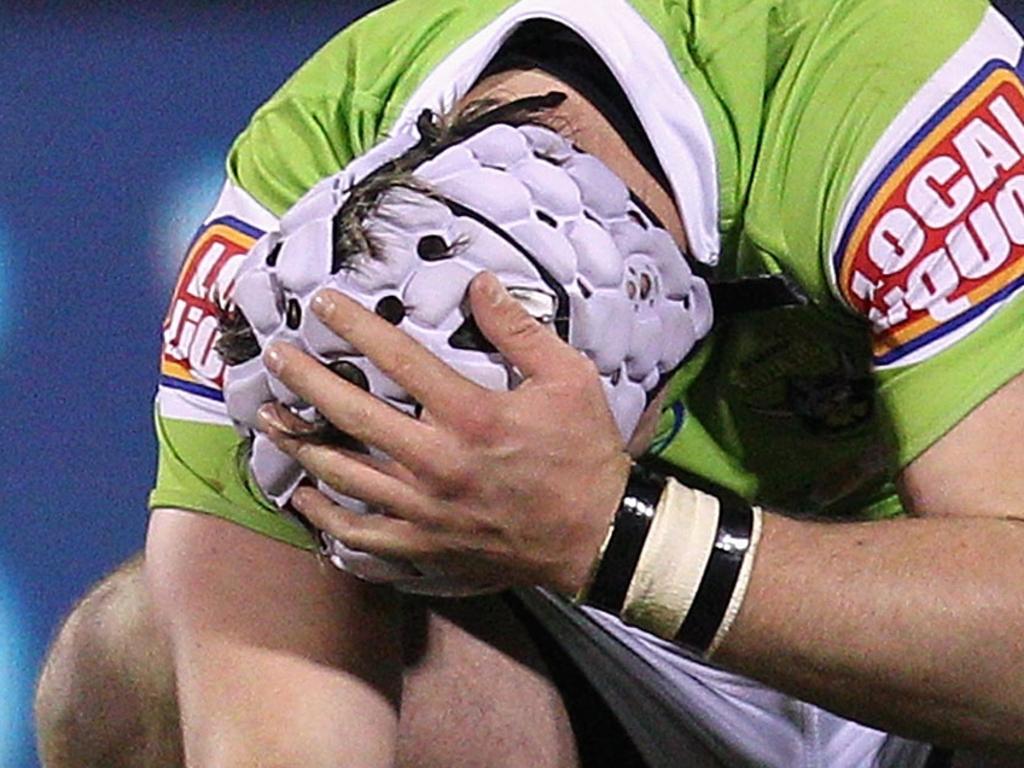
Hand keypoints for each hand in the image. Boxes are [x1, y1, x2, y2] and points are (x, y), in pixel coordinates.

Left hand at [259, 272, 631, 594]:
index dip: (354, 325)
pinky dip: (325, 517)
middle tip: (276, 357)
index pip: (396, 358)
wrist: (596, 536)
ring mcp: (424, 510)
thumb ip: (520, 330)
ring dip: (301, 443)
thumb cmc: (584, 453)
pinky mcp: (424, 547)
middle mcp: (436, 462)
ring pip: (343, 475)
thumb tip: (479, 283)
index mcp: (470, 415)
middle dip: (306, 380)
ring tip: (270, 421)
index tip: (322, 303)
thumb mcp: (570, 379)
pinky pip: (359, 535)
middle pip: (351, 414)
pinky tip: (304, 497)